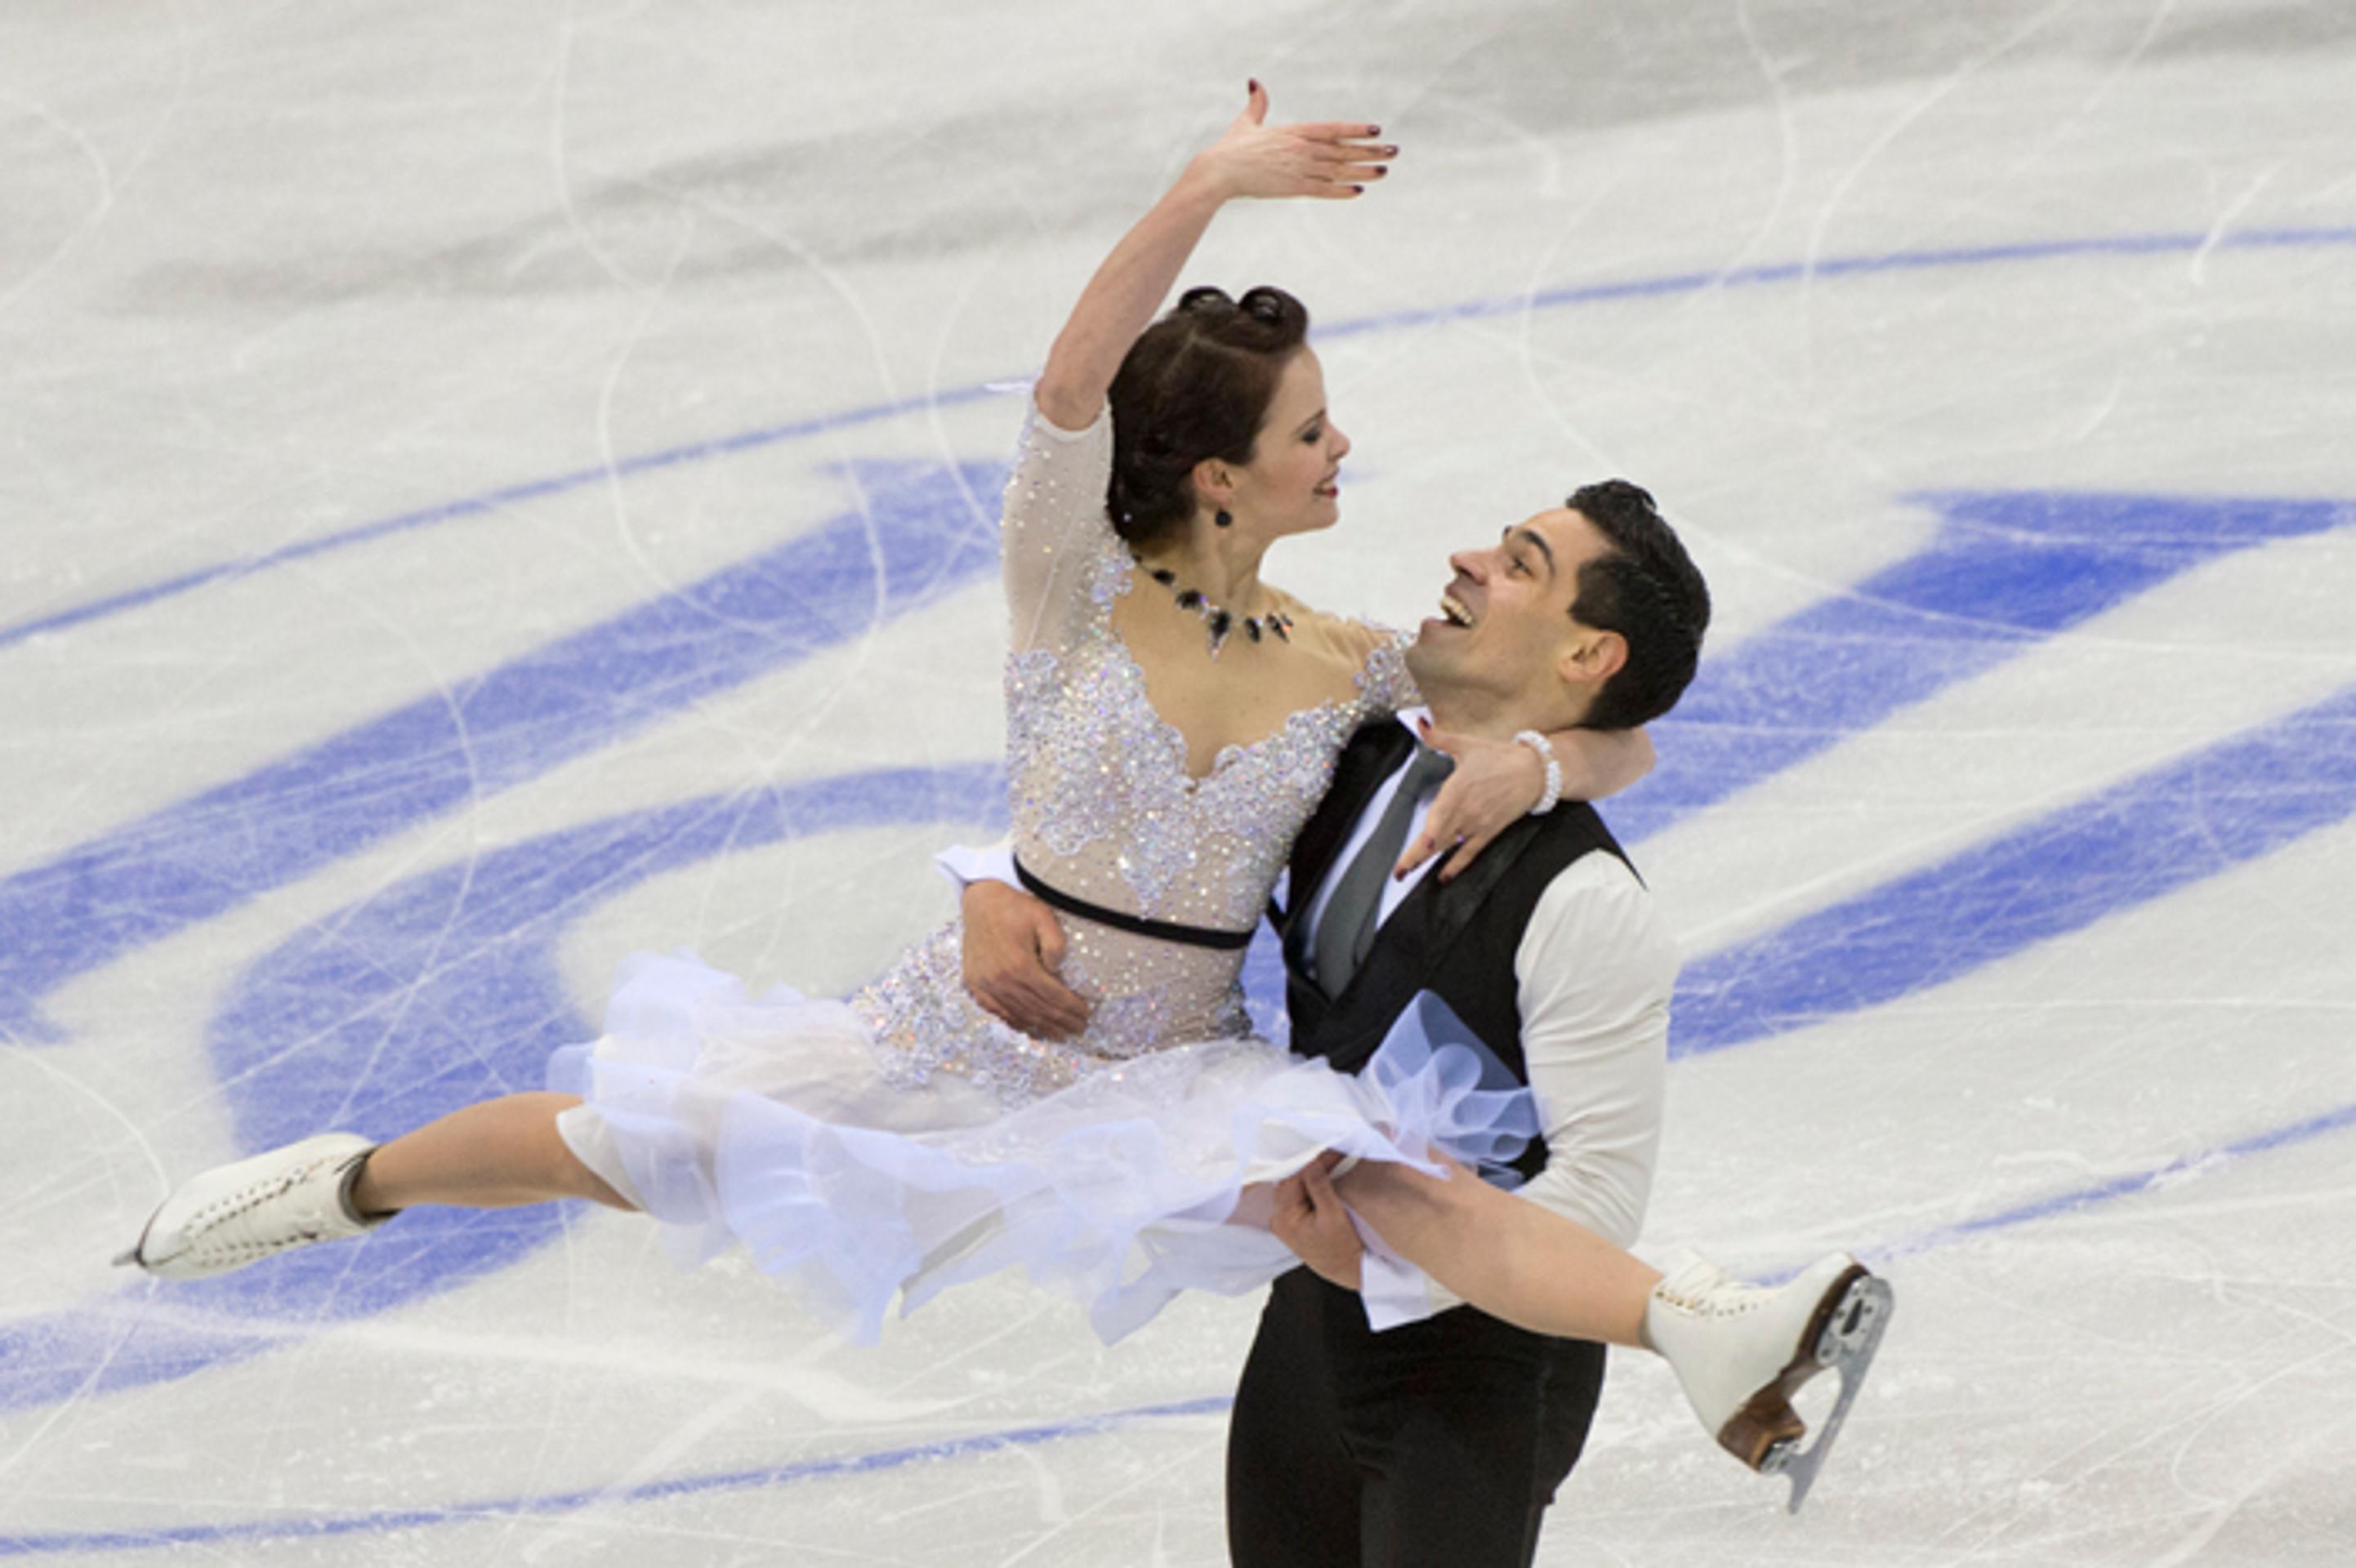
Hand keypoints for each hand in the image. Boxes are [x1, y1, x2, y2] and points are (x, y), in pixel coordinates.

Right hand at [960, 882, 1089, 1040]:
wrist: (980, 901)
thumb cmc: (1013, 907)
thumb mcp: (1042, 916)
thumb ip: (1055, 943)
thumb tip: (1058, 969)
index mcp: (1020, 965)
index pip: (1052, 996)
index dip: (1071, 1008)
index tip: (1085, 1015)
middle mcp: (1002, 980)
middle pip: (1038, 1009)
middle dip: (1061, 1022)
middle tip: (1078, 1029)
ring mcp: (986, 985)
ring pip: (1019, 1014)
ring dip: (1042, 1027)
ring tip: (1059, 1034)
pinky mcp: (976, 984)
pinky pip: (997, 1011)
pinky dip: (1015, 1022)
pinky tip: (1029, 1028)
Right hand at [1191, 81, 1393, 203]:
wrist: (1220, 171)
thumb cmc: (1232, 148)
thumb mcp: (1247, 122)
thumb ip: (1257, 103)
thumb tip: (1254, 83)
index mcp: (1294, 132)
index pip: (1333, 129)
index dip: (1355, 130)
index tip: (1377, 130)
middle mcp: (1301, 149)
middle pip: (1343, 150)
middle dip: (1370, 151)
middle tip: (1394, 151)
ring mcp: (1299, 169)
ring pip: (1338, 170)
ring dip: (1363, 171)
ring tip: (1384, 171)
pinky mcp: (1292, 188)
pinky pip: (1323, 190)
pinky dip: (1341, 191)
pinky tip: (1359, 191)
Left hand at [1269, 1152, 1364, 1289]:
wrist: (1349, 1271)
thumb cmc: (1343, 1248)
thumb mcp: (1333, 1215)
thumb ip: (1319, 1187)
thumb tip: (1311, 1160)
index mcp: (1284, 1217)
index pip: (1295, 1178)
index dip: (1314, 1161)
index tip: (1333, 1150)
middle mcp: (1278, 1218)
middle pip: (1291, 1181)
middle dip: (1312, 1165)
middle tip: (1333, 1152)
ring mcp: (1284, 1221)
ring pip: (1294, 1187)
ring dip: (1310, 1174)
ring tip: (1330, 1160)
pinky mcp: (1293, 1223)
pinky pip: (1297, 1196)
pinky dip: (1309, 1185)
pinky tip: (1322, 1176)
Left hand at [1394, 719, 1541, 882]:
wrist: (1534, 771)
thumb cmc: (1499, 757)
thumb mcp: (1466, 743)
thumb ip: (1438, 737)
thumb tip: (1418, 722)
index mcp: (1457, 789)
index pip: (1440, 815)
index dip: (1431, 831)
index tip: (1422, 843)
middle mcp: (1465, 811)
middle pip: (1437, 837)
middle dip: (1416, 856)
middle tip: (1398, 871)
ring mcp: (1476, 824)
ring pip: (1448, 847)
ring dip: (1427, 861)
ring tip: (1408, 874)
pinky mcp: (1488, 832)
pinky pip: (1469, 853)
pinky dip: (1456, 866)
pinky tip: (1444, 877)